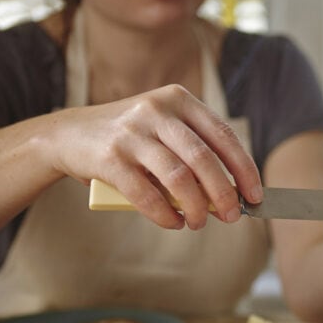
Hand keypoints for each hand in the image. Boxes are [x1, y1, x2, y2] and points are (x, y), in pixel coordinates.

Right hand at [47, 84, 262, 229]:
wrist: (67, 135)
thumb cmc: (130, 140)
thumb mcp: (164, 132)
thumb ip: (193, 156)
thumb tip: (228, 197)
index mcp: (178, 99)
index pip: (223, 136)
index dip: (243, 168)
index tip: (255, 195)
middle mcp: (157, 110)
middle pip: (203, 158)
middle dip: (223, 193)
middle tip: (232, 216)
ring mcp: (131, 132)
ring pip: (178, 176)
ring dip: (195, 207)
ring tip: (198, 223)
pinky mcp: (109, 157)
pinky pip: (145, 193)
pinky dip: (164, 214)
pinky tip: (173, 223)